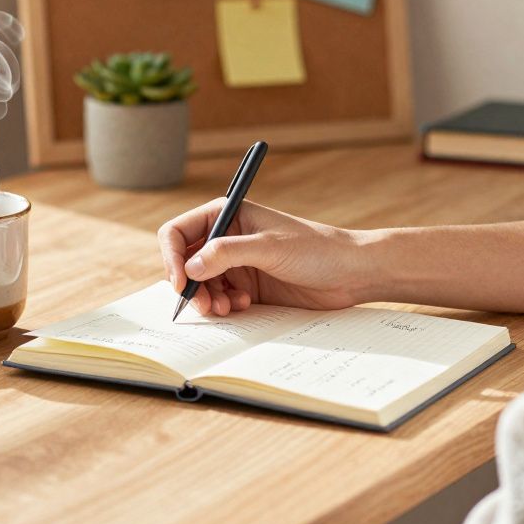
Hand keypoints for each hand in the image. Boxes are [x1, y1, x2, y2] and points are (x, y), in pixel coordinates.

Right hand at [157, 199, 368, 316]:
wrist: (351, 273)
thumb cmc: (316, 249)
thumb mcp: (269, 248)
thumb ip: (227, 253)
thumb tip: (190, 268)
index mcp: (228, 215)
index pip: (179, 232)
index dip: (172, 257)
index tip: (180, 282)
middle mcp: (227, 238)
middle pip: (185, 262)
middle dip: (191, 285)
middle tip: (205, 305)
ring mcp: (237, 264)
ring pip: (202, 285)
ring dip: (208, 300)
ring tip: (227, 309)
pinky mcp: (248, 287)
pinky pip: (220, 299)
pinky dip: (223, 307)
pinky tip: (242, 307)